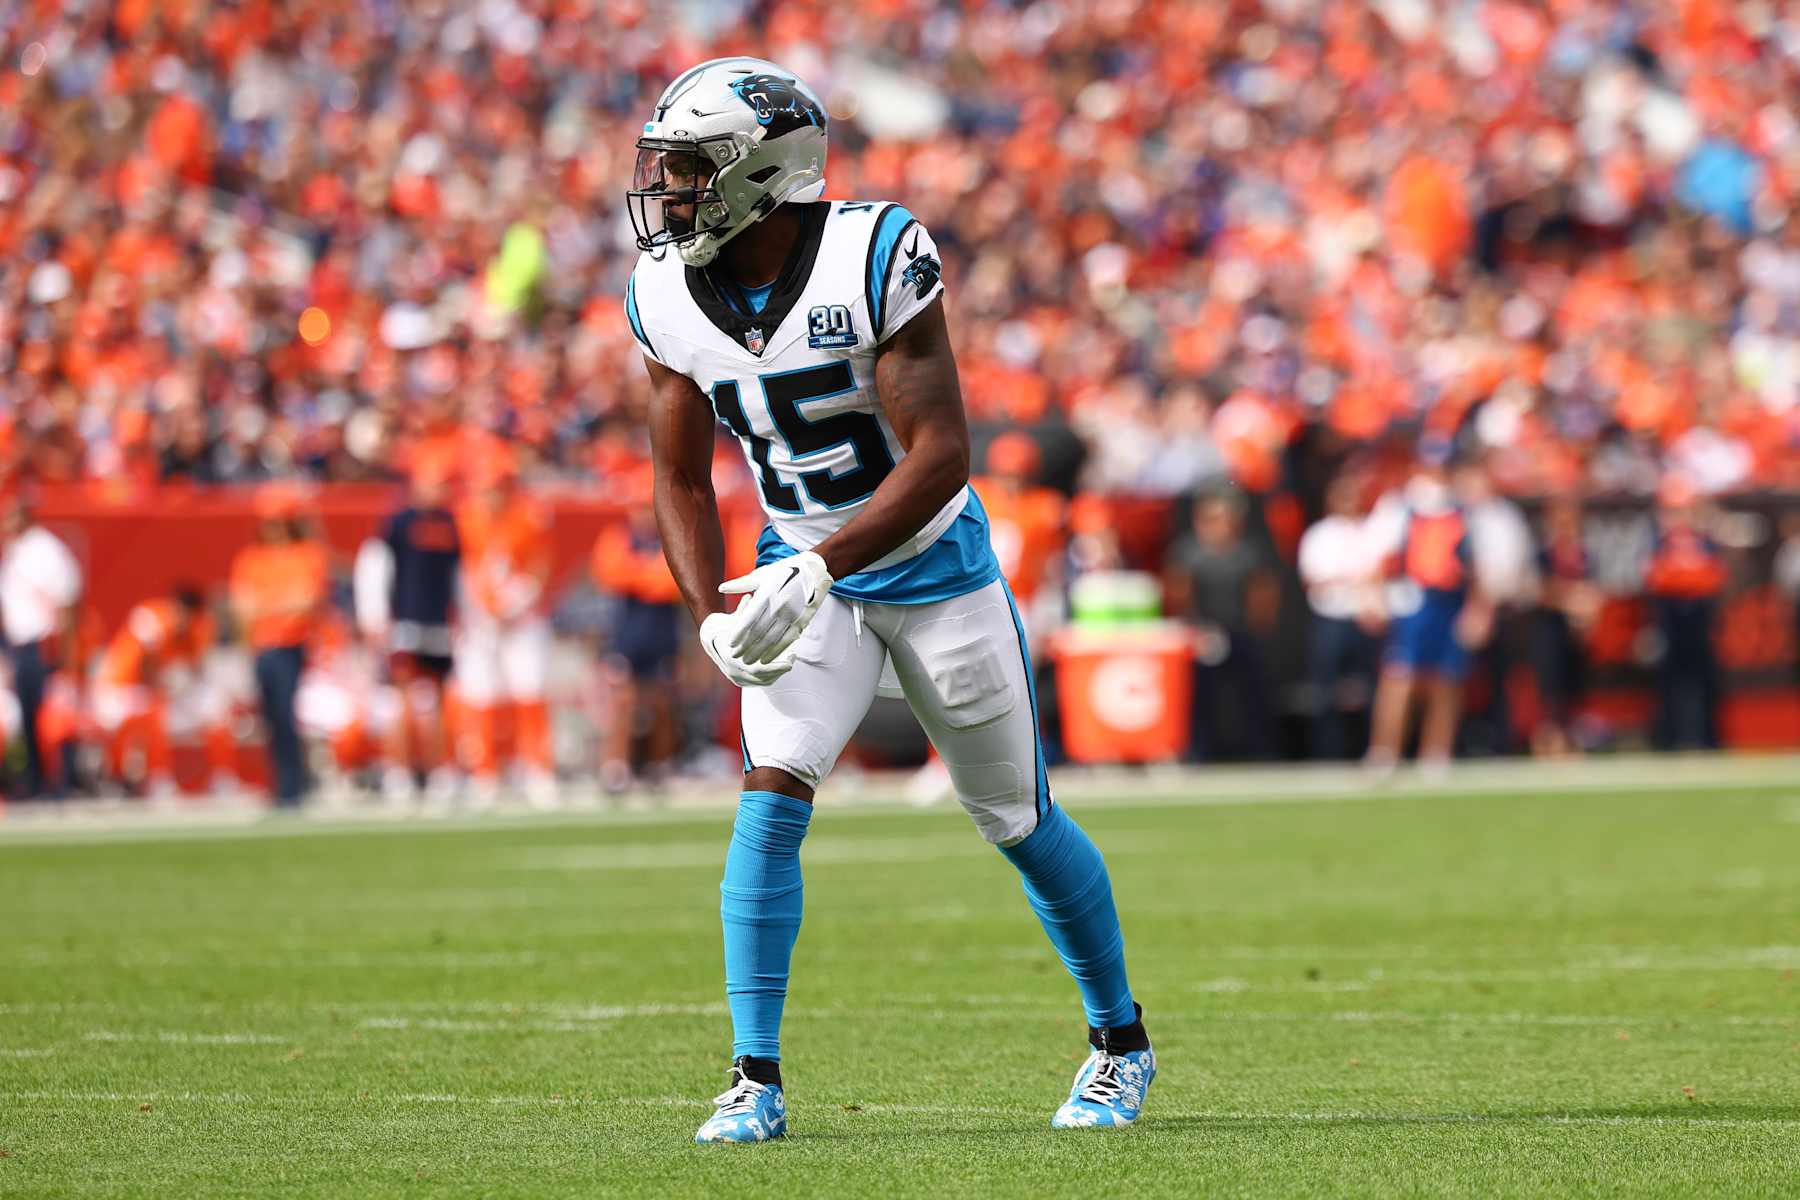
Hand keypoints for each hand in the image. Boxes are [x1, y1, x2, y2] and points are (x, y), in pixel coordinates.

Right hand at [699, 612, 797, 687]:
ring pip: (764, 681)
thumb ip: (743, 610)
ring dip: (778, 672)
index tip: (791, 655)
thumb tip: (748, 596)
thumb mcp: (734, 617)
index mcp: (731, 659)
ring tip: (790, 660)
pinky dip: (773, 675)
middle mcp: (733, 671)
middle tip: (792, 659)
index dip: (777, 665)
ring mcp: (737, 678)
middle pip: (763, 677)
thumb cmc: (727, 624)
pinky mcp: (741, 682)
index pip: (759, 668)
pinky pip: (762, 682)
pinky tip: (783, 665)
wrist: (711, 638)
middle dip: (780, 669)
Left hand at [717, 551, 832, 664]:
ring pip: (771, 639)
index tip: (730, 643)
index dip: (738, 633)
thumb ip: (741, 583)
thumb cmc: (784, 571)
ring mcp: (791, 615)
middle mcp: (778, 606)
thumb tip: (721, 588)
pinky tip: (766, 659)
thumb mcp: (762, 574)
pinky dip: (776, 651)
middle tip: (735, 656)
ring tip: (748, 661)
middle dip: (745, 646)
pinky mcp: (801, 621)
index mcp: (766, 594)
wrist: (814, 570)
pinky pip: (787, 640)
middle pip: (758, 632)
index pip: (748, 619)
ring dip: (758, 652)